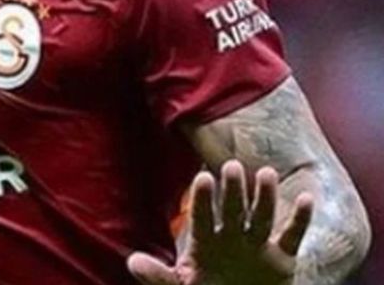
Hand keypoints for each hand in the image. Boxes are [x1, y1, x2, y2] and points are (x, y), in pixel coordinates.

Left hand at [128, 160, 314, 284]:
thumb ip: (159, 276)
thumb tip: (133, 262)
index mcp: (205, 241)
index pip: (202, 217)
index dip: (203, 199)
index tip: (203, 177)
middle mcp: (231, 237)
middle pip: (232, 210)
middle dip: (232, 191)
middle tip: (232, 166)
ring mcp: (257, 245)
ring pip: (261, 216)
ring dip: (265, 197)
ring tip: (266, 173)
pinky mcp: (282, 258)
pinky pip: (292, 236)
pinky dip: (300, 219)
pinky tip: (306, 198)